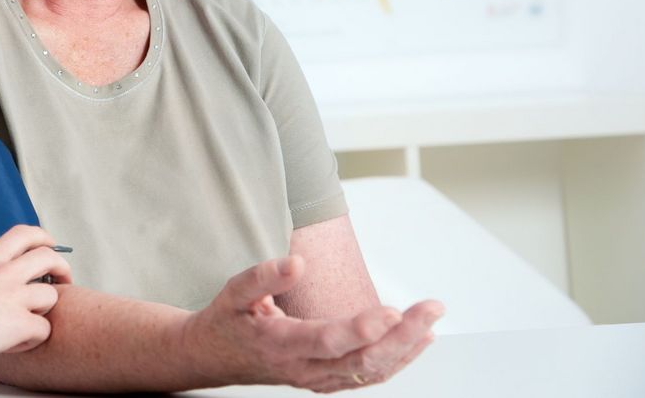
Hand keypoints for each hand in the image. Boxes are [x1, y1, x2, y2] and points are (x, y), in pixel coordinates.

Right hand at [0, 225, 72, 369]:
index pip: (24, 234)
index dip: (44, 238)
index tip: (49, 247)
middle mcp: (3, 273)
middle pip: (49, 257)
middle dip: (62, 268)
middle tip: (62, 280)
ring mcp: (13, 297)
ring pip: (52, 296)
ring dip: (44, 311)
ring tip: (27, 322)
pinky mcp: (18, 322)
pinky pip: (43, 330)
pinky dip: (32, 339)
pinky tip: (15, 343)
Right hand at [181, 255, 443, 391]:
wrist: (213, 357)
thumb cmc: (227, 321)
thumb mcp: (233, 293)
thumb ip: (263, 277)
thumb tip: (297, 264)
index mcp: (279, 344)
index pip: (327, 341)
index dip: (361, 329)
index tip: (392, 312)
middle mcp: (303, 368)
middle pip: (361, 359)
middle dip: (403, 335)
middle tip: (431, 308)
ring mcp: (317, 379)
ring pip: (371, 371)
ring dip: (407, 348)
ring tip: (432, 320)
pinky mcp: (326, 381)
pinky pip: (367, 375)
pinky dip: (398, 360)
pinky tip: (419, 341)